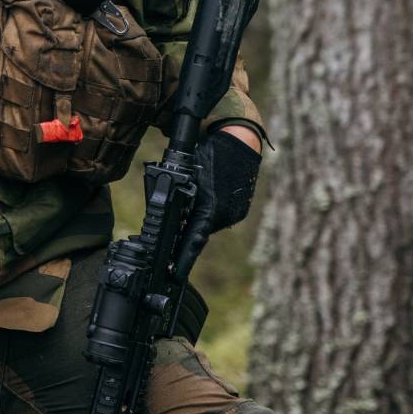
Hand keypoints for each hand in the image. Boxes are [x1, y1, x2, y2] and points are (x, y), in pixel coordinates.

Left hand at [177, 127, 261, 279]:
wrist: (239, 139)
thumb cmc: (210, 153)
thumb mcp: (188, 175)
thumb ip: (180, 200)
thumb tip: (171, 219)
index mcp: (210, 208)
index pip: (193, 241)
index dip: (183, 260)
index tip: (174, 274)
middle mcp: (225, 214)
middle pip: (200, 234)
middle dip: (187, 237)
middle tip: (173, 242)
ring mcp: (235, 212)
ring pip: (210, 225)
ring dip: (199, 222)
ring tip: (192, 210)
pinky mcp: (241, 208)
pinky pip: (221, 217)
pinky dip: (211, 215)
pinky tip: (206, 203)